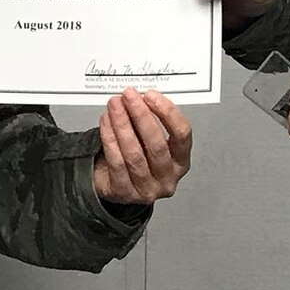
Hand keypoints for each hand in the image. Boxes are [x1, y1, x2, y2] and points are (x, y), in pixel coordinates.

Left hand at [93, 87, 193, 203]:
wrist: (114, 183)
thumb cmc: (138, 156)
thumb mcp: (150, 139)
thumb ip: (150, 120)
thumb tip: (139, 97)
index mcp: (181, 162)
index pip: (182, 135)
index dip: (168, 113)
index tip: (152, 96)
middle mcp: (167, 178)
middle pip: (157, 145)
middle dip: (141, 115)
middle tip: (129, 96)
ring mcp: (146, 189)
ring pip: (134, 153)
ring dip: (123, 124)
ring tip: (115, 106)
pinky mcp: (124, 193)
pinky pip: (116, 162)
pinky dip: (110, 138)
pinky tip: (107, 122)